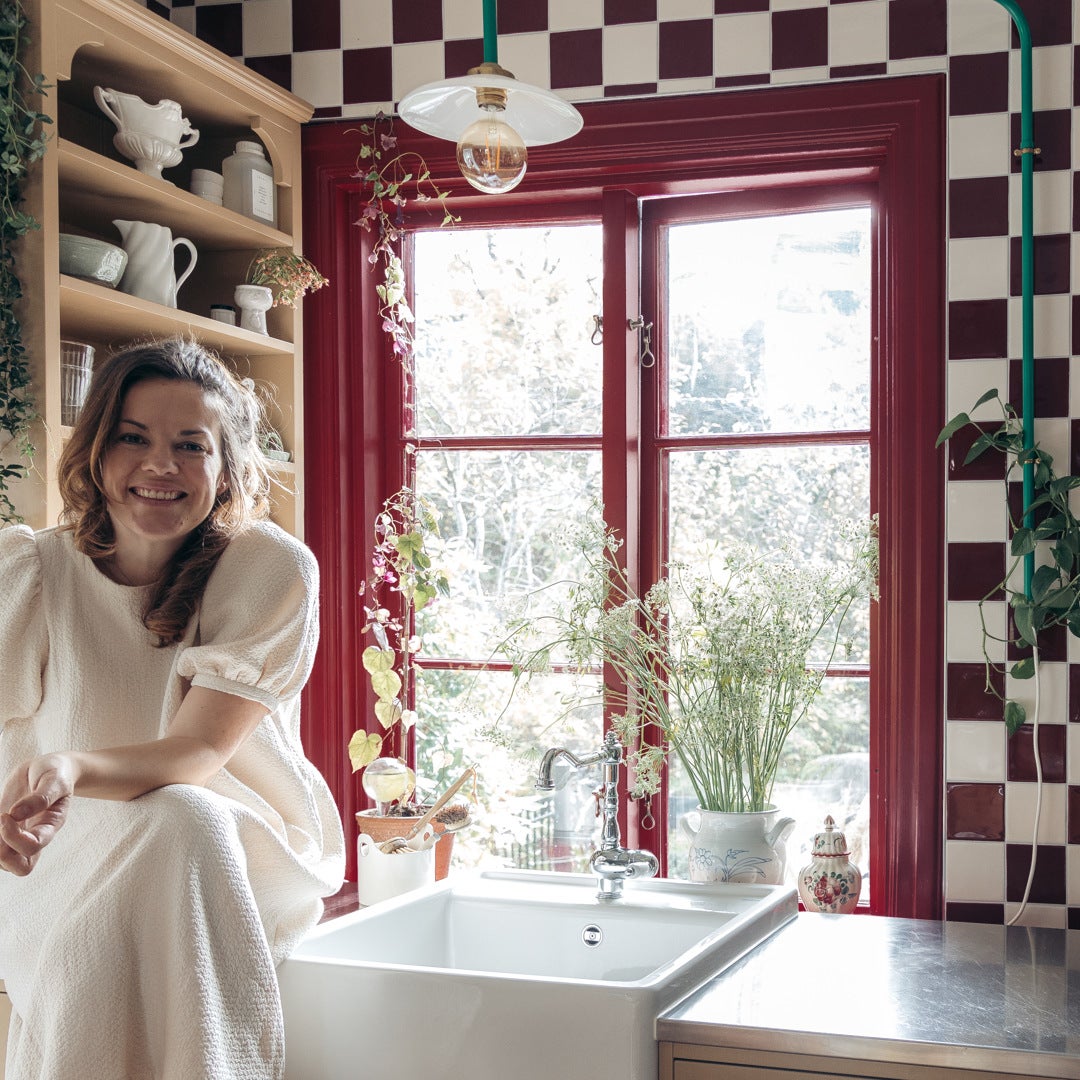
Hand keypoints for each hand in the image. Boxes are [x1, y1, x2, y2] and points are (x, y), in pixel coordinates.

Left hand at [0, 753, 74, 875]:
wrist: (47, 769)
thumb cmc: (55, 773)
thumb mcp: (55, 779)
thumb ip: (42, 796)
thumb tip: (16, 814)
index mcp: (51, 824)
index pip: (33, 846)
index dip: (14, 836)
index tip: (6, 814)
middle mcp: (36, 835)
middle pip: (22, 867)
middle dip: (3, 855)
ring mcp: (20, 835)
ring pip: (5, 863)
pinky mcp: (6, 831)